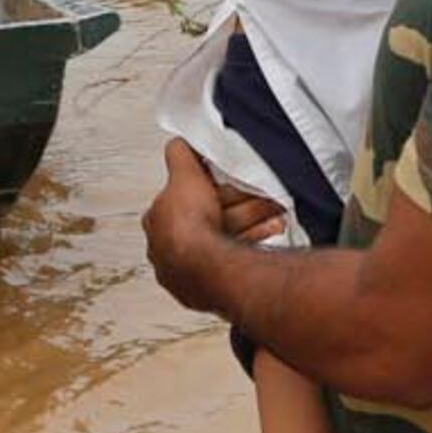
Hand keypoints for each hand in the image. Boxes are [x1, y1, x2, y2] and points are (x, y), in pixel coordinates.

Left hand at [142, 143, 283, 312]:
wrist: (206, 266)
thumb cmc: (189, 228)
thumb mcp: (184, 175)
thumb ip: (181, 156)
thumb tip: (180, 143)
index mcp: (157, 223)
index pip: (184, 200)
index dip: (210, 190)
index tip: (228, 187)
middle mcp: (168, 252)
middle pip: (209, 222)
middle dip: (238, 209)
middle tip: (261, 200)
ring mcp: (188, 273)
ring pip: (226, 242)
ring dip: (252, 227)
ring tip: (274, 219)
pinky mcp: (208, 289)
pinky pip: (235, 262)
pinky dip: (253, 248)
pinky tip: (269, 238)